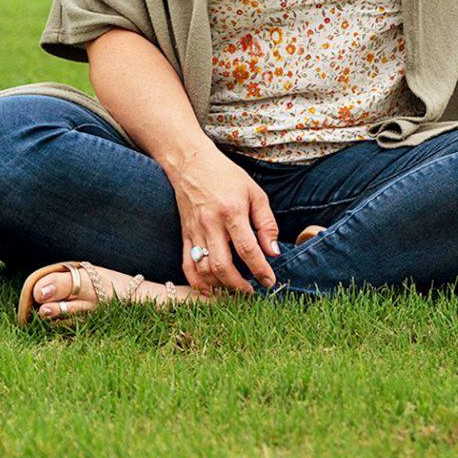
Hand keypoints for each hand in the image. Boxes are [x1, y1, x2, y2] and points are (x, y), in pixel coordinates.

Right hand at [164, 146, 281, 294]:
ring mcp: (194, 231)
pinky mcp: (183, 235)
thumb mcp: (255, 193)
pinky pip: (187, 265)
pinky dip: (197, 282)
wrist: (192, 164)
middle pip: (222, 265)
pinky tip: (209, 290)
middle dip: (239, 285)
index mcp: (232, 212)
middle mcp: (211, 224)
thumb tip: (273, 252)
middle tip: (252, 293)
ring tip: (235, 292)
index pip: (247, 249)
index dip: (260, 269)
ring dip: (219, 286)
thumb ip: (266, 223)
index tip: (270, 281)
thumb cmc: (228, 177)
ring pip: (204, 269)